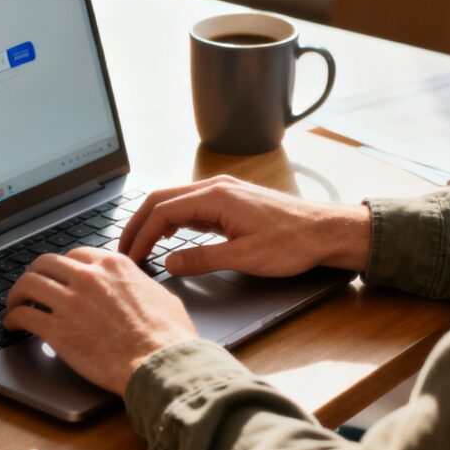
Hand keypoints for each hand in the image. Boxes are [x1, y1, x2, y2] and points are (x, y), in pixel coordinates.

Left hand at [3, 247, 197, 395]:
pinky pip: (24, 315)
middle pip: (46, 263)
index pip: (76, 255)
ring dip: (17, 293)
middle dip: (35, 274)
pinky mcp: (58, 330)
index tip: (59, 277)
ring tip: (14, 304)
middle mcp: (88, 276)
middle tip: (30, 288)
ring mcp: (70, 301)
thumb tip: (143, 290)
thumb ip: (143, 287)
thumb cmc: (167, 336)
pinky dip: (12, 318)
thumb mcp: (162, 296)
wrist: (160, 362)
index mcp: (113, 265)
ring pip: (28, 283)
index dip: (63, 267)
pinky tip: (12, 325)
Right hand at [118, 175, 371, 277]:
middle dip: (138, 223)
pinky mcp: (230, 200)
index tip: (130, 257)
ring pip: (175, 200)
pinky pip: (191, 205)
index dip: (140, 235)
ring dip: (154, 221)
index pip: (163, 212)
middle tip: (124, 250)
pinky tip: (169, 236)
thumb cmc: (292, 243)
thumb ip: (202, 259)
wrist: (325, 230)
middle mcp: (216, 187)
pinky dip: (173, 220)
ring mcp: (223, 191)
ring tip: (140, 246)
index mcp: (216, 197)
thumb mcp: (244, 257)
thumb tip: (168, 262)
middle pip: (162, 199)